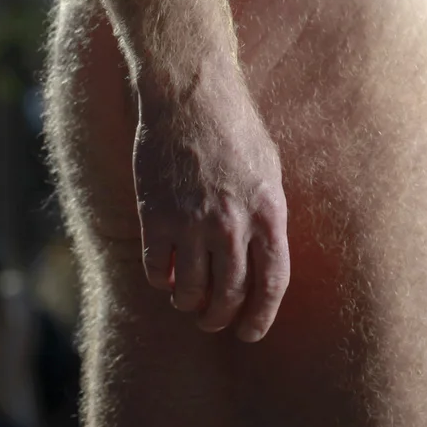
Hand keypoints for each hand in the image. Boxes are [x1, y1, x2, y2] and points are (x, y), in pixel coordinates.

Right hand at [132, 74, 291, 340]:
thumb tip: (261, 260)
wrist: (190, 94)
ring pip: (190, 290)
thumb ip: (266, 218)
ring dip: (189, 305)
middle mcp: (232, 223)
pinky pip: (157, 269)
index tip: (249, 332)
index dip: (260, 317)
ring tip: (188, 302)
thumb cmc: (235, 128)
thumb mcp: (269, 172)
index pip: (271, 285)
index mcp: (269, 213)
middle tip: (213, 321)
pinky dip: (161, 282)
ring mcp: (192, 221)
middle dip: (220, 318)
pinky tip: (164, 277)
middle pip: (228, 295)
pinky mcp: (155, 214)